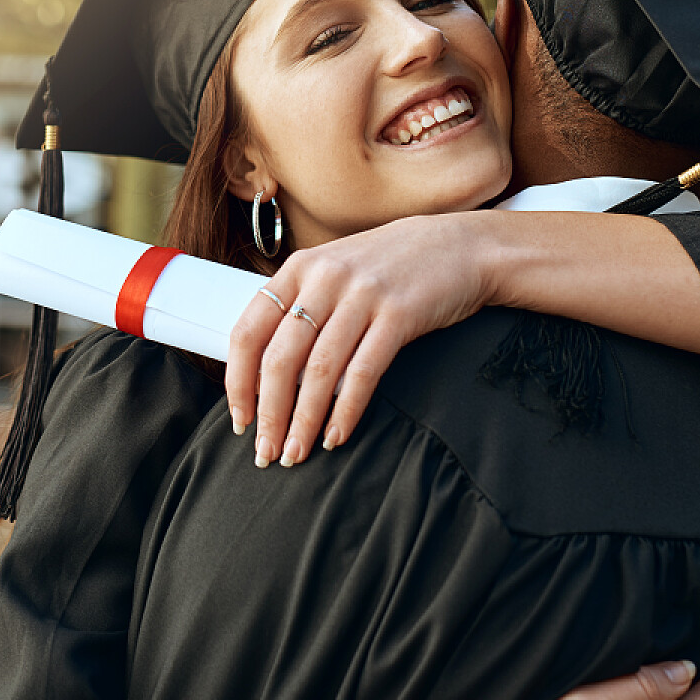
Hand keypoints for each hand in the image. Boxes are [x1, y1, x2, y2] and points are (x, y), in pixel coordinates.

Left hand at [228, 214, 493, 467]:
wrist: (461, 246)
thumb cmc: (390, 268)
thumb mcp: (335, 272)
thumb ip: (301, 308)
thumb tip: (263, 372)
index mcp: (298, 269)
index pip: (248, 331)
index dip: (238, 381)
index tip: (239, 419)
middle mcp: (324, 279)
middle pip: (279, 358)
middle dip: (269, 413)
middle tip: (266, 452)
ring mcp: (361, 295)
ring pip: (318, 371)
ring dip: (303, 421)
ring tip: (297, 453)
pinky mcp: (398, 314)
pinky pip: (362, 373)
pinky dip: (345, 411)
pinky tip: (336, 436)